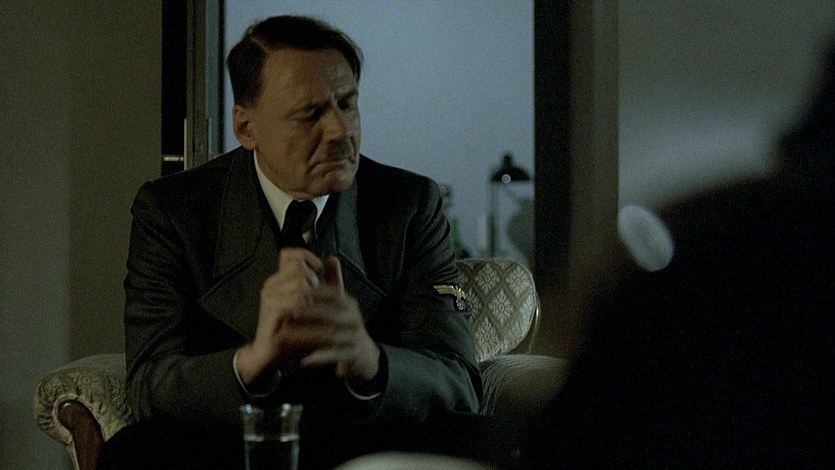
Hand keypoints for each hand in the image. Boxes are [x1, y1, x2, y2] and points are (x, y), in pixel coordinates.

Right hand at [236, 247, 322, 384]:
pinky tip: (309, 316)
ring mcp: (270, 296)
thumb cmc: (289, 327)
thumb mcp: (306, 300)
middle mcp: (272, 284)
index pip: (289, 254)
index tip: (318, 267)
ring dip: (312, 297)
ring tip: (310, 309)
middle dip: (313, 281)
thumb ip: (317, 280)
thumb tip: (331, 259)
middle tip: (313, 297)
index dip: (305, 255)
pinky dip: (307, 308)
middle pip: (299, 268)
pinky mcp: (271, 310)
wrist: (270, 351)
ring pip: (300, 284)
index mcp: (278, 279)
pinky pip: (295, 301)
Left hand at [298, 256, 379, 381]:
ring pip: (333, 336)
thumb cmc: (346, 325)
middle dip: (311, 313)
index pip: (334, 295)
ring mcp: (355, 338)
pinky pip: (335, 356)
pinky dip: (320, 358)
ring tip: (294, 336)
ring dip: (312, 336)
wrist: (362, 355)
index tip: (296, 291)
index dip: (316, 293)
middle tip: (291, 312)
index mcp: (350, 305)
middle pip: (333, 314)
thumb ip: (335, 282)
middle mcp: (355, 319)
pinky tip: (305, 359)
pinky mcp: (352, 355)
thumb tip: (331, 257)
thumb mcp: (342, 304)